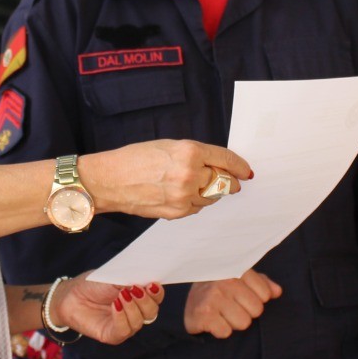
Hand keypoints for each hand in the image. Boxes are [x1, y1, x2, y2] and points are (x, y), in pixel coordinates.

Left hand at [54, 274, 164, 344]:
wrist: (71, 295)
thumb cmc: (94, 284)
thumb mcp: (114, 276)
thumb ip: (130, 279)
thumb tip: (145, 280)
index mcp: (139, 297)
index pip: (156, 298)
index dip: (157, 292)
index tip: (152, 283)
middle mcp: (135, 313)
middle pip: (152, 312)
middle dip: (146, 300)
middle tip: (135, 289)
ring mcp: (125, 325)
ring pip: (139, 321)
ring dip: (132, 307)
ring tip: (121, 295)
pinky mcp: (112, 335)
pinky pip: (124, 330)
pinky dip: (121, 317)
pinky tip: (115, 305)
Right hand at [80, 140, 251, 218]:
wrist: (110, 180)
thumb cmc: (135, 158)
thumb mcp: (168, 146)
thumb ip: (195, 155)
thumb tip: (218, 167)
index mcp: (189, 152)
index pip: (225, 160)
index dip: (239, 166)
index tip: (247, 171)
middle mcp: (190, 174)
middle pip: (223, 182)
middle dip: (229, 182)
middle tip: (231, 182)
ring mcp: (184, 196)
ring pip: (212, 197)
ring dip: (211, 193)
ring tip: (196, 185)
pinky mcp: (176, 212)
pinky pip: (197, 208)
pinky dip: (196, 202)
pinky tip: (183, 194)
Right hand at [183, 269, 281, 337]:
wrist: (179, 300)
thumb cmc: (217, 291)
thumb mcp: (239, 281)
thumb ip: (261, 284)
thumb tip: (277, 292)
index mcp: (236, 270)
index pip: (265, 294)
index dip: (256, 299)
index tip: (241, 297)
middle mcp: (225, 281)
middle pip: (256, 310)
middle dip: (245, 312)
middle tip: (229, 307)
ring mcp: (213, 296)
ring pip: (243, 323)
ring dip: (232, 323)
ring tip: (220, 314)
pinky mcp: (203, 314)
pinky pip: (226, 332)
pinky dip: (220, 331)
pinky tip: (212, 322)